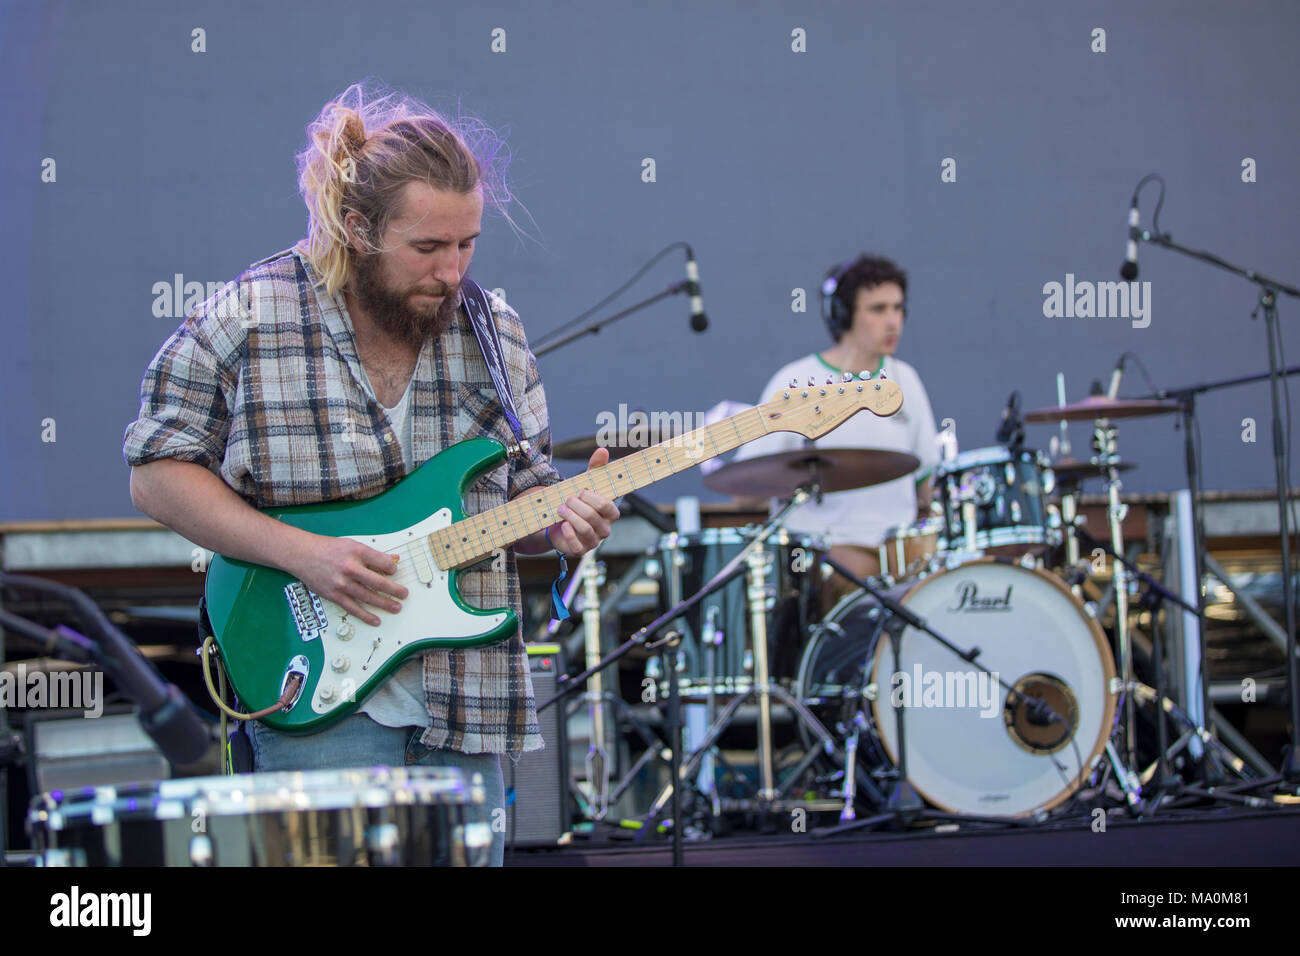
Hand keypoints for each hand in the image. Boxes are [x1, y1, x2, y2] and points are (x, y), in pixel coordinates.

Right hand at [287, 533, 409, 627]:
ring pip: (368, 597)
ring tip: (396, 607)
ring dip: (384, 604)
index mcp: (357, 552)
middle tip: (404, 594)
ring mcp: (341, 583)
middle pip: (378, 582)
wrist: (302, 555)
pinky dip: (365, 615)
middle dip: (394, 590)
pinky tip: (375, 620)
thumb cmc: (328, 548)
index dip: (392, 568)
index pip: (383, 562)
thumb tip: (393, 559)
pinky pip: (353, 608)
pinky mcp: (334, 595)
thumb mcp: (352, 545)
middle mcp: (350, 568)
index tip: (394, 572)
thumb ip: (372, 554)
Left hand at [546, 448, 620, 556]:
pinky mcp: (580, 550)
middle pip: (594, 517)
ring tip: (560, 509)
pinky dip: (569, 534)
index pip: (608, 507)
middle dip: (577, 506)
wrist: (557, 522)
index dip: (594, 499)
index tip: (582, 491)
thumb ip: (595, 468)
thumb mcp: (585, 483)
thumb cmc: (577, 502)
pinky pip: (577, 545)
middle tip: (567, 499)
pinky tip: (563, 525)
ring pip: (586, 530)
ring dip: (571, 517)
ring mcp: (593, 541)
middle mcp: (604, 529)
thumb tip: (603, 450)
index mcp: (609, 513)